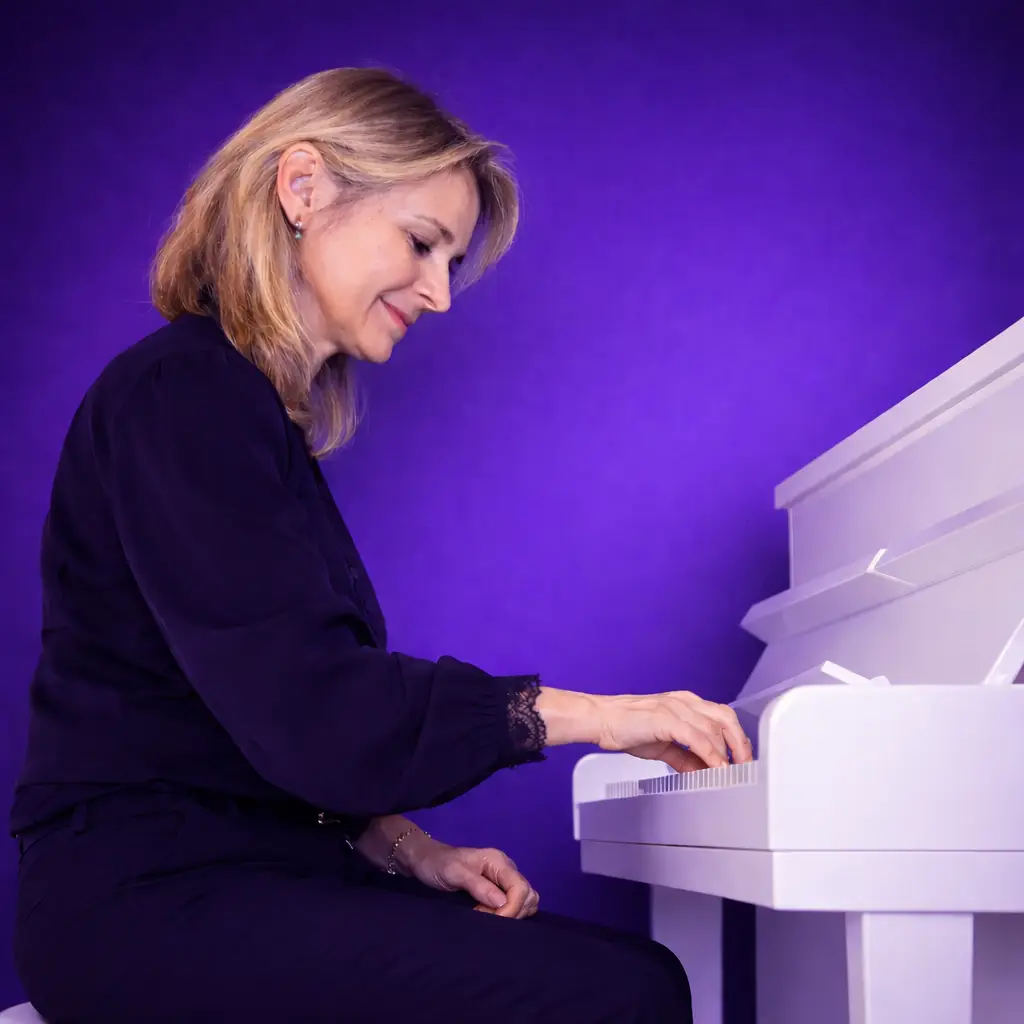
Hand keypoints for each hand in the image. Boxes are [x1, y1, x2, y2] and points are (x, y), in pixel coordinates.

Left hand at [405, 837, 538, 918]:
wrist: (427, 860)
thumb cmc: (438, 865)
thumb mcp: (454, 873)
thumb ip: (478, 886)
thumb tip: (503, 903)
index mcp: (498, 861)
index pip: (520, 888)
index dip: (511, 909)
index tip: (490, 921)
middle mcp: (506, 869)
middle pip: (528, 895)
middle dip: (512, 913)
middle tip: (486, 918)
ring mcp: (504, 879)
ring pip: (526, 901)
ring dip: (512, 915)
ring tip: (488, 918)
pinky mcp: (500, 889)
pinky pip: (517, 904)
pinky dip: (510, 914)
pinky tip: (491, 918)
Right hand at [594, 690, 752, 770]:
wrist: (601, 719)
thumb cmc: (627, 727)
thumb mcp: (662, 745)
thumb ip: (685, 757)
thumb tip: (703, 772)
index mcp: (685, 703)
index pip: (722, 717)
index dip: (736, 739)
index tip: (743, 760)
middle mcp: (684, 701)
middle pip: (725, 718)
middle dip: (740, 744)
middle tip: (745, 767)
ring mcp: (675, 707)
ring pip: (714, 728)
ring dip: (726, 754)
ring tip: (731, 773)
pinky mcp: (666, 718)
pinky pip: (696, 737)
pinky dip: (710, 754)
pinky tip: (714, 768)